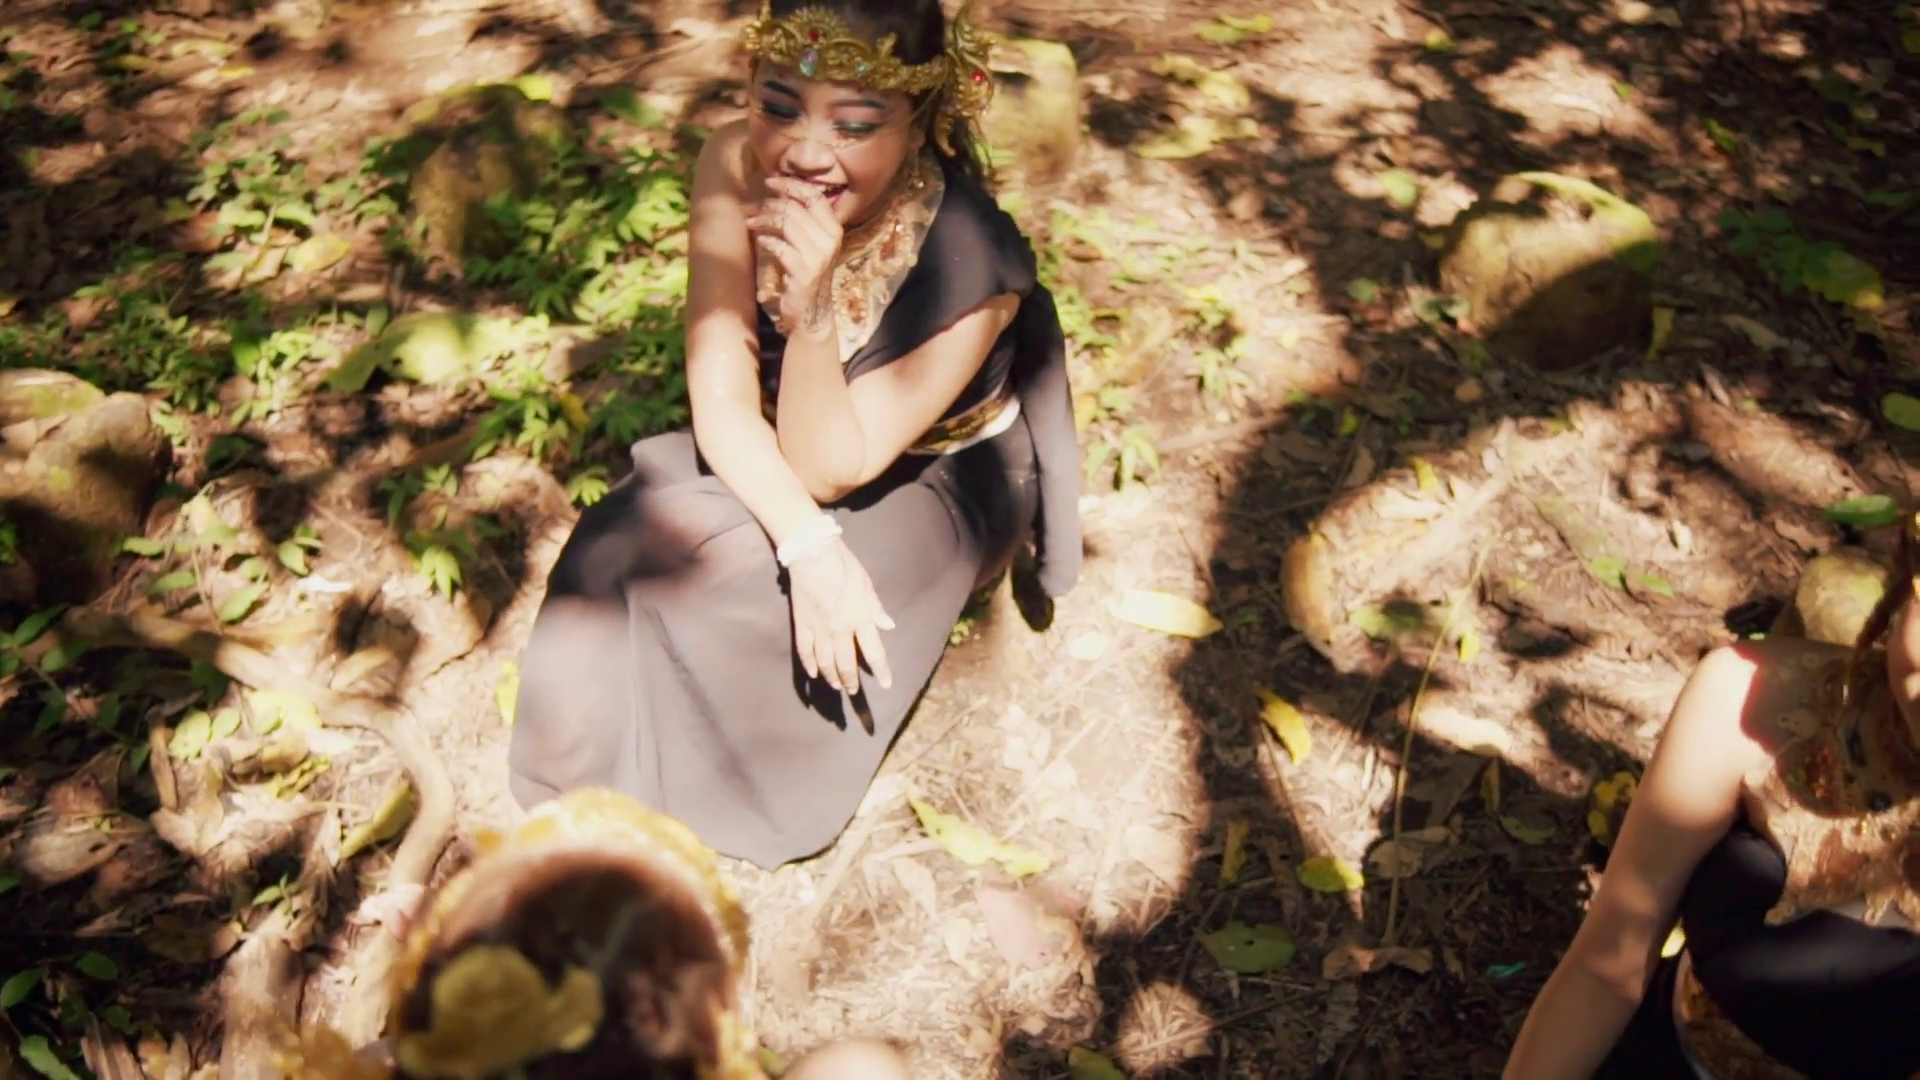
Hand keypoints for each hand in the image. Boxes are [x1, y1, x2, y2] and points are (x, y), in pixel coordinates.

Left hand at [746, 177, 843, 335]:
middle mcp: (829, 240)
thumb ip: (803, 221)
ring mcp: (818, 256)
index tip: (770, 181)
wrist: (812, 311)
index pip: (814, 196)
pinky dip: (766, 240)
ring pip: (786, 222)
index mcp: (834, 229)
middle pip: (795, 207)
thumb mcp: (812, 244)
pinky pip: (779, 246)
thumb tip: (777, 193)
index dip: (791, 185)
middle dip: (770, 203)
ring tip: (751, 223)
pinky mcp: (803, 271)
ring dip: (763, 219)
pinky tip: (759, 240)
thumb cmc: (807, 273)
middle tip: (755, 209)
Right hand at [787, 537, 893, 694]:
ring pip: (825, 662)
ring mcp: (819, 629)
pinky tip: (813, 673)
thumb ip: (876, 608)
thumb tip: (889, 626)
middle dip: (851, 681)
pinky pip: (805, 651)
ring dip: (831, 676)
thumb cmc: (844, 566)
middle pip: (846, 664)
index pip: (874, 652)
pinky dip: (809, 664)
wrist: (812, 555)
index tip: (886, 684)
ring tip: (836, 684)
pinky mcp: (801, 624)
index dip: (881, 670)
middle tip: (852, 691)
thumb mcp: (866, 584)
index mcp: (860, 619)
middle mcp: (840, 630)